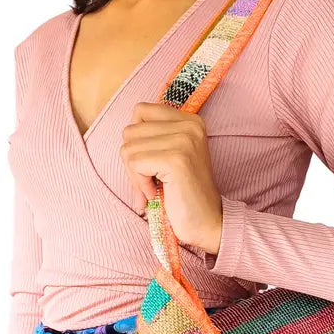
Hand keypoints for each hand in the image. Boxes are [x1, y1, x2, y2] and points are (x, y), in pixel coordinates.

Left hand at [120, 102, 222, 254]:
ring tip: (153, 189)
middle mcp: (190, 125)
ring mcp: (184, 140)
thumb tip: (126, 130)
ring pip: (128, 148)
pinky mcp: (176, 159)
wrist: (207, 222)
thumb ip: (151, 138)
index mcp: (189, 120)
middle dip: (132, 161)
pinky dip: (139, 184)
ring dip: (134, 175)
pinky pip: (135, 164)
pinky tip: (155, 193)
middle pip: (130, 131)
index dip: (136, 141)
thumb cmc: (183, 194)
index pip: (140, 111)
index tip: (149, 164)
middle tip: (149, 182)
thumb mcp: (169, 156)